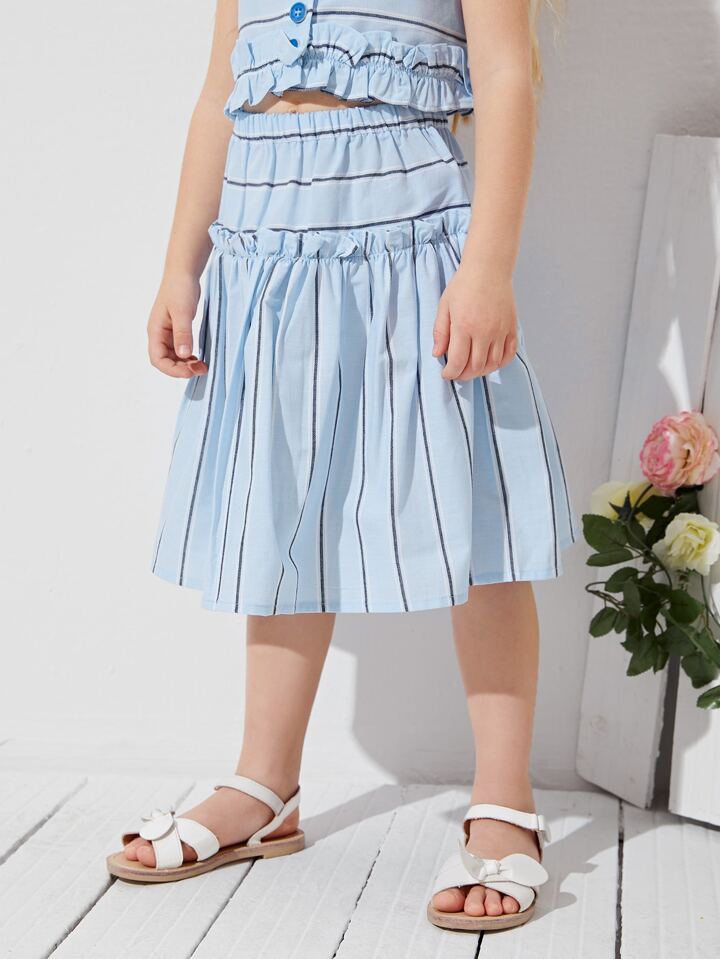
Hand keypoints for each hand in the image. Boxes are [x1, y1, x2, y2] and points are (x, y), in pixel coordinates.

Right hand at [147, 272, 208, 378]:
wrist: (184, 273)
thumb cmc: (180, 288)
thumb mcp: (182, 312)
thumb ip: (183, 334)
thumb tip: (184, 355)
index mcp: (155, 331)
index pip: (158, 359)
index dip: (172, 370)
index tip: (189, 372)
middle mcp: (159, 335)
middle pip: (165, 361)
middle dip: (182, 369)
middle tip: (201, 369)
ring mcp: (167, 333)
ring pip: (173, 357)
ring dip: (186, 365)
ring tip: (202, 366)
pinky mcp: (176, 330)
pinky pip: (180, 349)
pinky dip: (188, 357)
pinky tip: (198, 357)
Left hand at [432, 264, 518, 380]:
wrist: (489, 268)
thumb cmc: (464, 285)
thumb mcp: (445, 306)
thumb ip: (440, 331)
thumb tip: (437, 354)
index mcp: (464, 326)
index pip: (457, 361)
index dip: (450, 373)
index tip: (446, 374)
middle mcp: (484, 331)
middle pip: (476, 367)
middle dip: (464, 375)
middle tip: (457, 373)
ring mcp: (500, 331)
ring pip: (492, 364)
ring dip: (481, 372)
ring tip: (471, 369)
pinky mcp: (511, 328)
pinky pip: (509, 354)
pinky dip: (500, 364)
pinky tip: (490, 362)